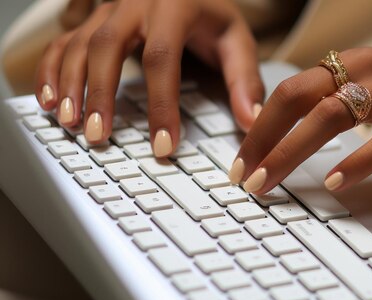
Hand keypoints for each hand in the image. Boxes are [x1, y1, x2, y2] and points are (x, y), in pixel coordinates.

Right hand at [35, 0, 263, 155]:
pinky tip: (50, 101)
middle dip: (101, 93)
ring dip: (71, 84)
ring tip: (72, 123)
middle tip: (100, 136)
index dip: (162, 104)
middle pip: (108, 46)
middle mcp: (136, 3)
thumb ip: (244, 79)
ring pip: (80, 43)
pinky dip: (51, 70)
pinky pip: (64, 41)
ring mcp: (110, 10)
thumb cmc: (212, 16)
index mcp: (175, 6)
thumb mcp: (236, 40)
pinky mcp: (95, 20)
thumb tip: (251, 121)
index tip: (164, 144)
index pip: (164, 58)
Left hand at [231, 30, 371, 193]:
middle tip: (241, 175)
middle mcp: (365, 70)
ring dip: (292, 152)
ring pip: (331, 117)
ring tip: (268, 181)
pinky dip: (356, 161)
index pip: (288, 91)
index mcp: (347, 63)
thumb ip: (332, 101)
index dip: (257, 125)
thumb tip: (286, 131)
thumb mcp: (370, 83)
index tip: (239, 158)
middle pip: (298, 99)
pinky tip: (334, 182)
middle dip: (263, 139)